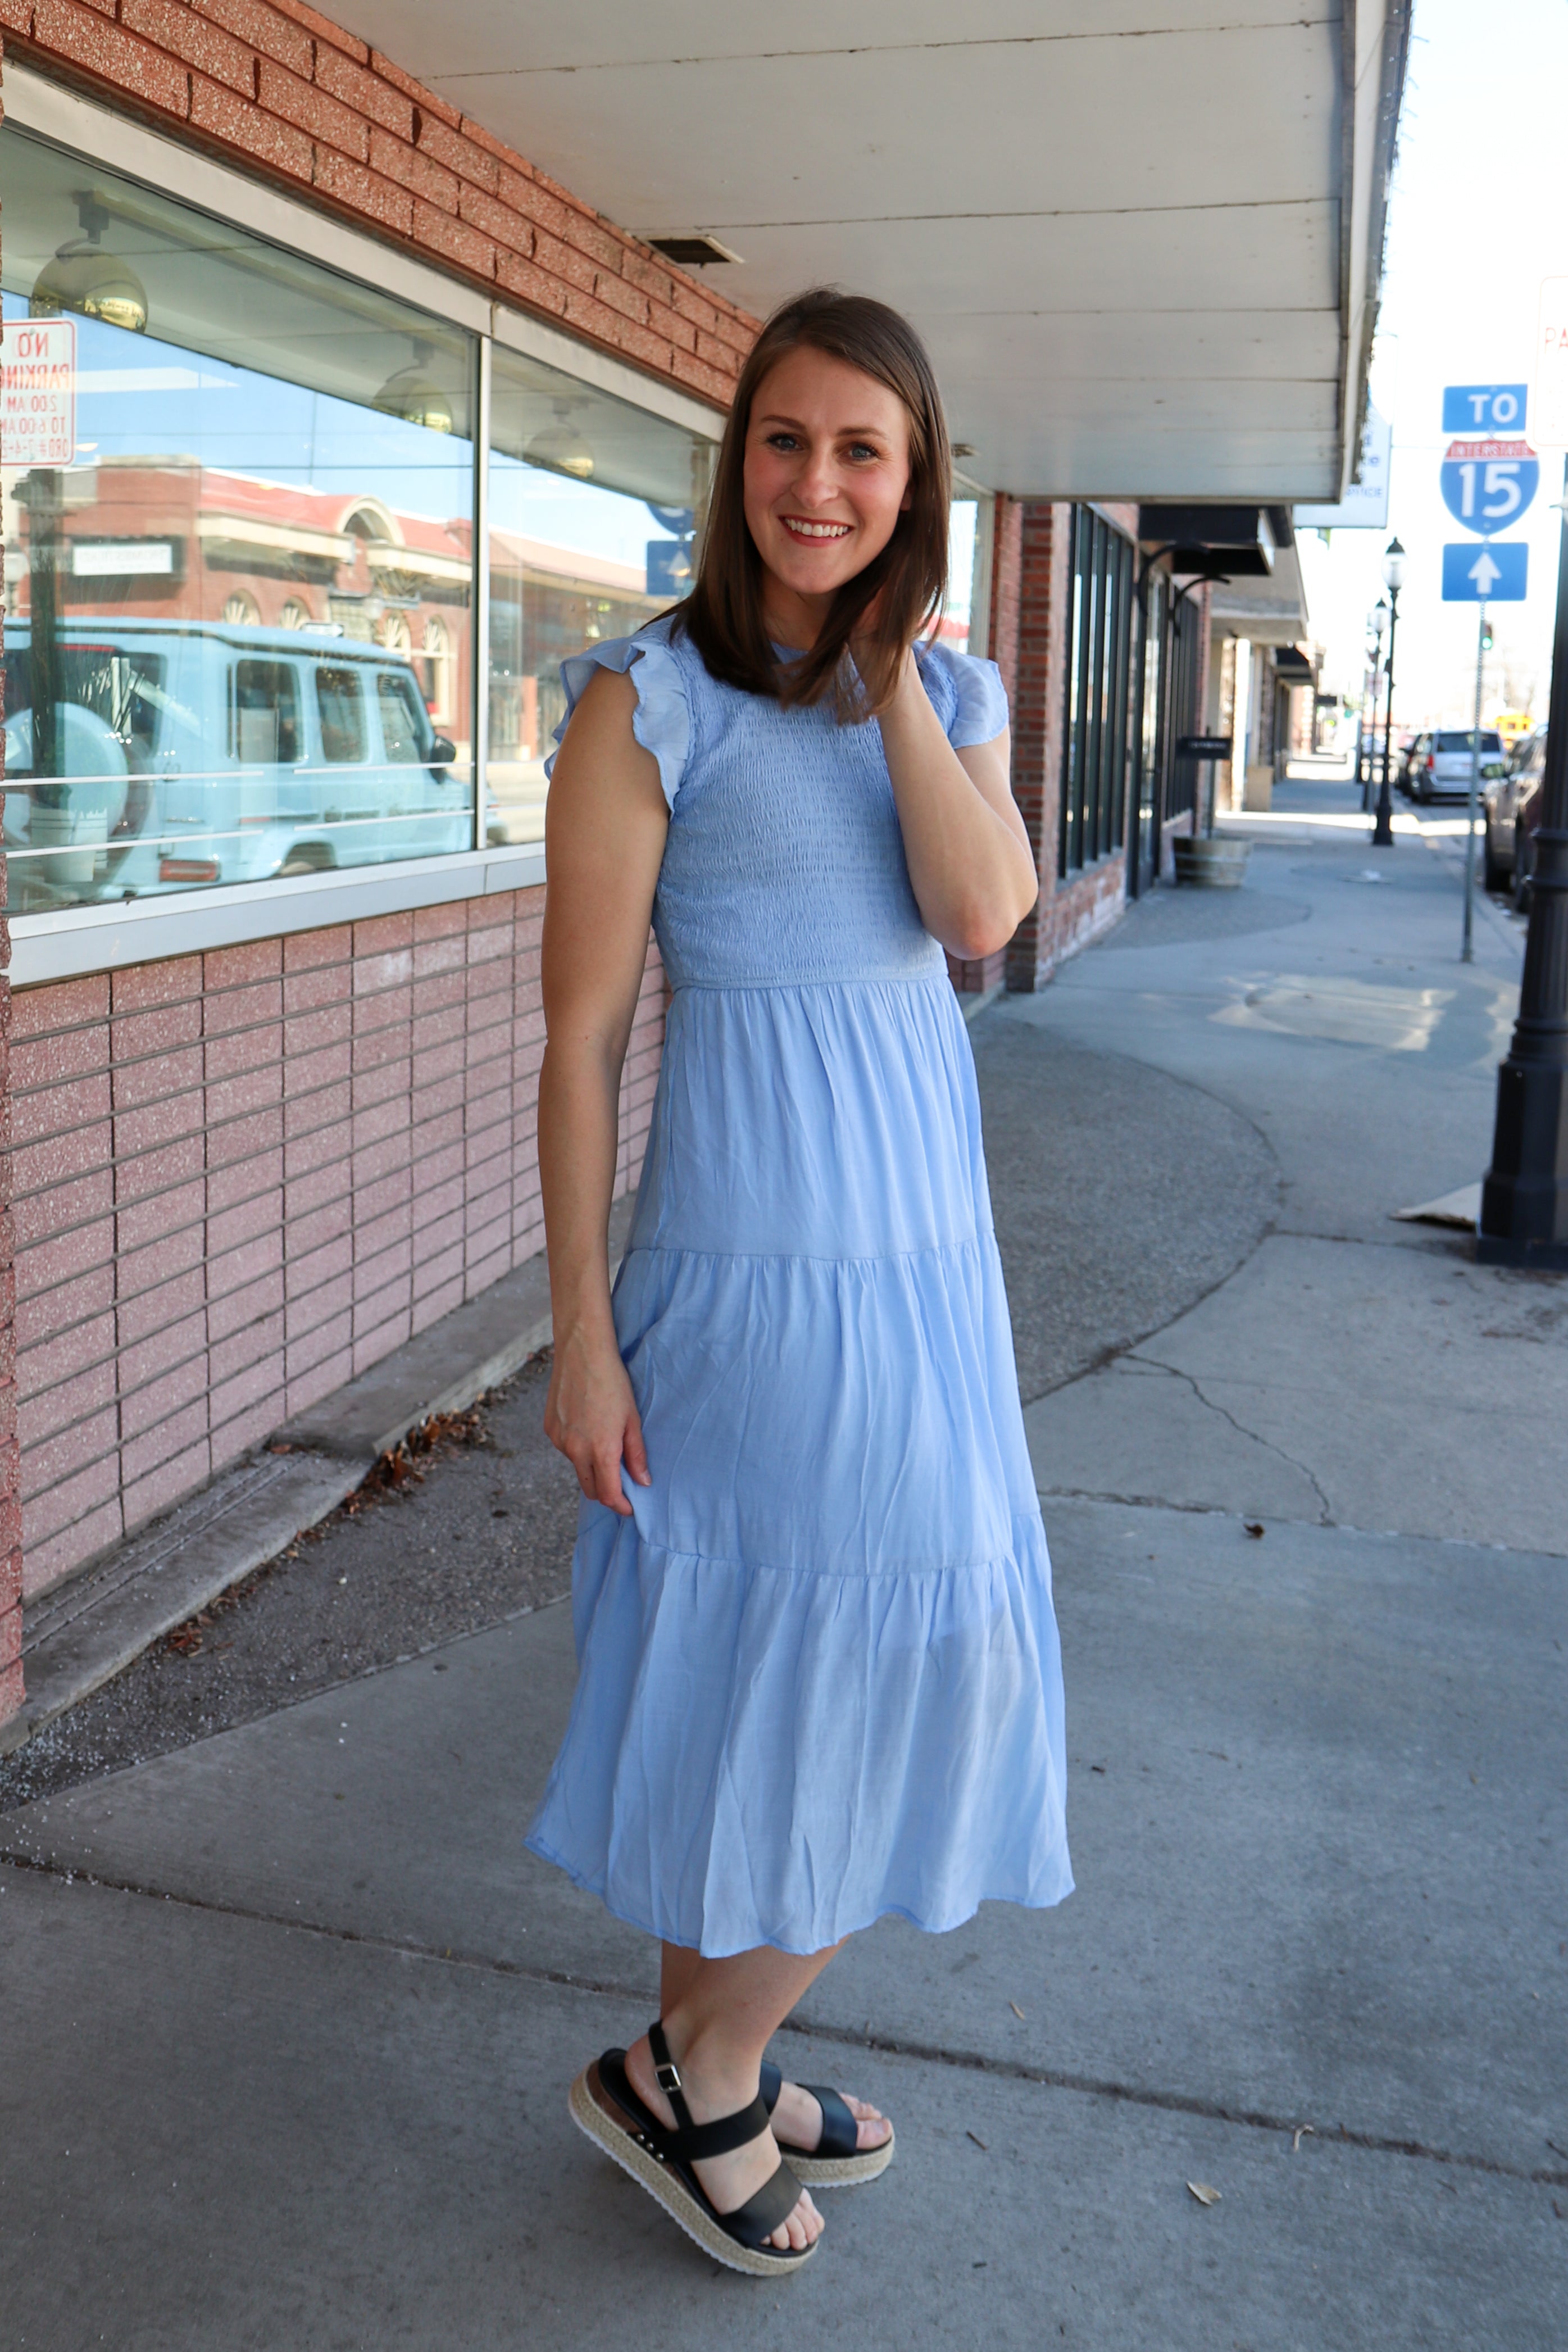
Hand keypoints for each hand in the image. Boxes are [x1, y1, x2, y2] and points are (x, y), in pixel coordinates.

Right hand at [544, 1325, 650, 1513]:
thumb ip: (636, 1454)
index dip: (620, 1505)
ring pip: (577, 1468)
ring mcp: (559, 1440)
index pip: (608, 1494)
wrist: (582, 1352)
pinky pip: (565, 1450)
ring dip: (591, 1467)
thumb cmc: (613, 1382)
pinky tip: (588, 1428)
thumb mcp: (632, 1419)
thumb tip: (643, 1481)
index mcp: (600, 1450)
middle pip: (590, 1489)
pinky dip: (578, 1449)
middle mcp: (575, 1450)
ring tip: (605, 1444)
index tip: (629, 1507)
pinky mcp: (550, 1429)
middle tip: (621, 1484)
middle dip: (605, 1492)